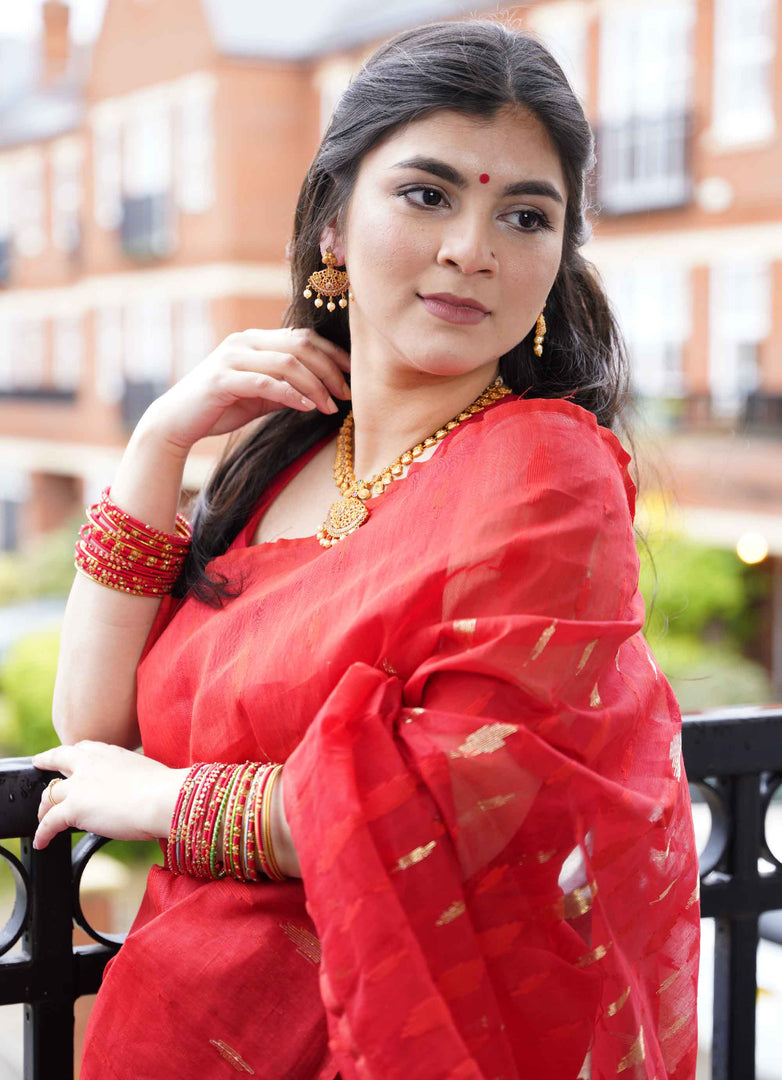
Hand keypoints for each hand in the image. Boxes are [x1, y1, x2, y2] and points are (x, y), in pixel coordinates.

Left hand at [32, 741, 189, 850]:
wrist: (163, 799)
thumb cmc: (165, 789)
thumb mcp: (148, 772)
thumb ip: (134, 775)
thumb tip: (140, 786)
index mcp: (110, 753)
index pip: (85, 748)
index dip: (75, 753)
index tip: (70, 756)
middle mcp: (90, 763)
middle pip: (59, 758)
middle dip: (47, 760)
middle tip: (39, 762)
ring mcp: (79, 785)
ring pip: (49, 795)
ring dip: (43, 808)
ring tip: (41, 819)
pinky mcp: (73, 808)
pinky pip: (48, 822)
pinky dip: (42, 833)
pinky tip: (41, 842)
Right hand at [142, 326, 351, 453]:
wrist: (177, 422)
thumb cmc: (221, 408)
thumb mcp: (261, 397)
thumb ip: (287, 388)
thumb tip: (322, 392)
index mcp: (255, 340)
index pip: (304, 338)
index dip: (333, 354)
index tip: (353, 376)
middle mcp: (244, 342)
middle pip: (301, 346)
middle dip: (330, 370)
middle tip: (347, 395)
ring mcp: (231, 357)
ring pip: (287, 363)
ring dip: (315, 386)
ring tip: (330, 407)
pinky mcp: (222, 379)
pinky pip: (265, 382)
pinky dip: (290, 395)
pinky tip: (307, 408)